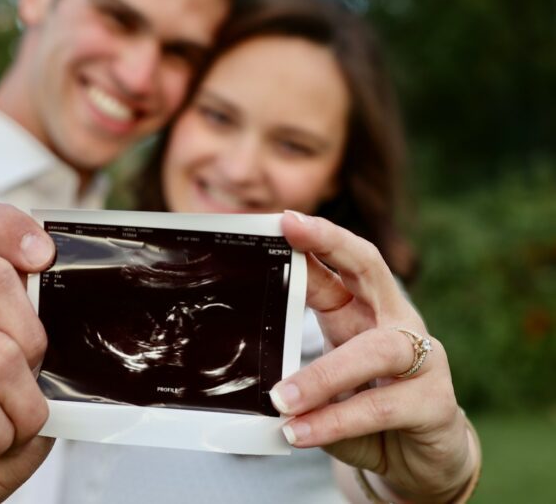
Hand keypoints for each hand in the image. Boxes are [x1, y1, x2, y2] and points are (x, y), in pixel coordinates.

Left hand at [271, 211, 474, 501]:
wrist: (418, 463)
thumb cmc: (365, 412)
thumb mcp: (328, 380)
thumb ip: (299, 361)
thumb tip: (247, 348)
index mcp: (367, 312)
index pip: (347, 261)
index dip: (319, 237)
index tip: (282, 219)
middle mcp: (398, 325)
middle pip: (372, 268)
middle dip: (332, 244)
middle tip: (291, 232)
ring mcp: (424, 361)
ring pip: (375, 351)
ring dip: (322, 375)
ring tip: (281, 399)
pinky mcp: (434, 405)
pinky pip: (379, 408)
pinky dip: (336, 422)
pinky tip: (301, 432)